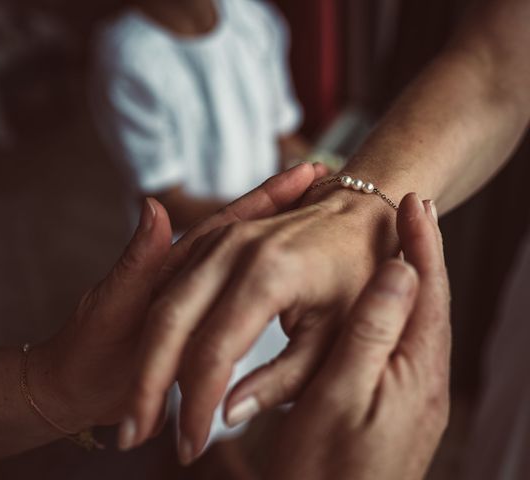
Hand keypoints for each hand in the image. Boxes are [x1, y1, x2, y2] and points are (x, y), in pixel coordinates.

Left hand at [27, 163, 325, 432]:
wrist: (78, 391)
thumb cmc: (88, 345)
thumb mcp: (112, 302)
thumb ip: (137, 260)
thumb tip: (154, 205)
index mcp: (176, 264)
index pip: (229, 222)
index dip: (267, 198)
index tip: (304, 173)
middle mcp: (198, 278)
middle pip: (252, 237)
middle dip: (289, 209)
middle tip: (328, 182)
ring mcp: (206, 305)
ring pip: (254, 274)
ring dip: (288, 243)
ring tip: (326, 219)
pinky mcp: (208, 335)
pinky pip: (251, 315)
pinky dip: (277, 300)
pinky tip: (304, 296)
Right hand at [124, 172, 399, 461]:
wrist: (361, 213)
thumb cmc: (358, 277)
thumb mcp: (336, 338)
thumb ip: (283, 381)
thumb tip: (230, 414)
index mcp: (270, 275)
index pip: (215, 351)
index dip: (197, 406)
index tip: (191, 445)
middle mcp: (234, 250)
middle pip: (170, 323)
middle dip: (148, 384)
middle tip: (138, 434)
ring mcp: (219, 239)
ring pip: (162, 301)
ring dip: (145, 357)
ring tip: (139, 408)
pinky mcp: (213, 238)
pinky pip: (170, 280)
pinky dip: (156, 322)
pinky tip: (147, 357)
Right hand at [268, 193, 449, 479]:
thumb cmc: (325, 466)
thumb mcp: (343, 394)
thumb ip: (373, 330)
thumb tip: (400, 271)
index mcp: (417, 368)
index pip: (428, 290)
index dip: (423, 243)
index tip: (413, 201)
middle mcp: (423, 378)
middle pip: (429, 301)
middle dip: (423, 253)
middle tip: (413, 210)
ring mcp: (407, 392)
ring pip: (413, 320)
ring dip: (410, 277)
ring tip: (401, 243)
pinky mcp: (388, 403)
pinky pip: (396, 340)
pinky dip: (391, 307)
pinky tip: (380, 302)